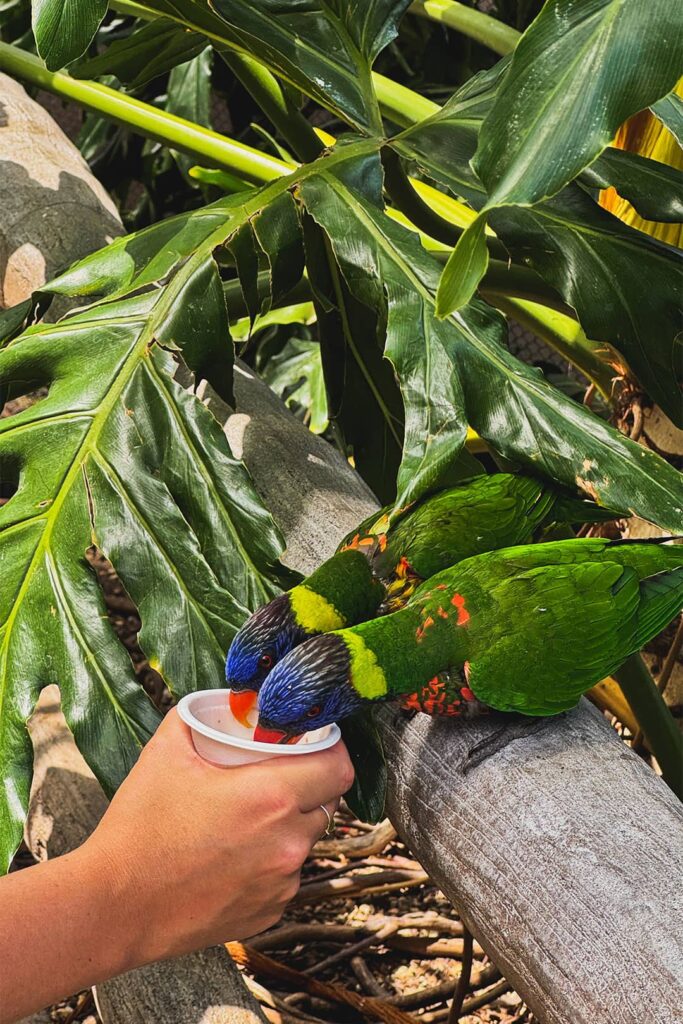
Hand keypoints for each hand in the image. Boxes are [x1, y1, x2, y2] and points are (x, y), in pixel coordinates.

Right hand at [84, 708, 353, 967]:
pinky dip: (269, 864)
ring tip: (245, 822)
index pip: (339, 768)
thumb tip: (216, 703)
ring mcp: (280, 884)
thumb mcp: (165, 752)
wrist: (114, 907)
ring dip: (287, 828)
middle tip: (272, 780)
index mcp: (271, 797)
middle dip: (306, 788)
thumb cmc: (138, 828)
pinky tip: (232, 859)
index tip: (313, 745)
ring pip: (304, 843)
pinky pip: (284, 878)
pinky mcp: (268, 914)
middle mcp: (287, 843)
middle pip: (324, 804)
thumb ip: (197, 717)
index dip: (331, 751)